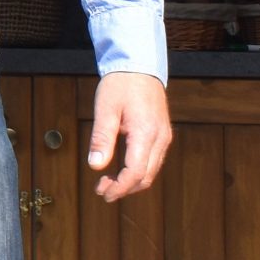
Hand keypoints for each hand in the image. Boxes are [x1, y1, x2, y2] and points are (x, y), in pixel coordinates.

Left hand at [89, 73, 171, 201]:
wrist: (139, 66)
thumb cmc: (121, 84)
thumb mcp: (105, 110)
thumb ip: (101, 139)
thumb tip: (96, 166)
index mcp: (146, 133)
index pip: (135, 172)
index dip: (119, 188)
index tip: (102, 192)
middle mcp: (160, 138)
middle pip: (146, 177)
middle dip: (124, 189)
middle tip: (101, 190)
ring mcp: (164, 137)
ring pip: (151, 171)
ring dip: (131, 182)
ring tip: (108, 181)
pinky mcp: (162, 134)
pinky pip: (153, 161)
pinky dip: (138, 171)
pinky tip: (120, 169)